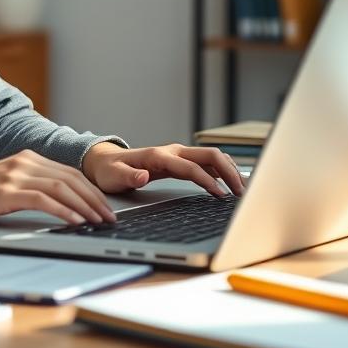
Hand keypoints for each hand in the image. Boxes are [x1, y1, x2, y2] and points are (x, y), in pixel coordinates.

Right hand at [0, 149, 116, 225]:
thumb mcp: (8, 185)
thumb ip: (31, 187)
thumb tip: (62, 204)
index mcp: (28, 158)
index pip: (70, 173)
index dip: (91, 190)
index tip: (105, 207)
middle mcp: (24, 162)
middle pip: (71, 178)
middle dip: (95, 199)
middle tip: (110, 217)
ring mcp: (15, 175)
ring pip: (62, 188)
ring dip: (85, 206)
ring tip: (99, 221)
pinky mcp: (6, 191)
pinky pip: (43, 200)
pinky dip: (64, 211)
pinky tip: (75, 221)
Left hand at [81, 142, 246, 197]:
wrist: (105, 162)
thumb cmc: (110, 171)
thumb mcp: (114, 177)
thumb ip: (128, 177)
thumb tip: (143, 176)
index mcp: (159, 156)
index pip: (191, 167)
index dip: (208, 181)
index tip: (220, 195)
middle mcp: (173, 151)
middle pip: (210, 155)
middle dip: (229, 172)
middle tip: (241, 193)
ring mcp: (179, 154)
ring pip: (212, 157)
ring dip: (230, 170)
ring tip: (241, 190)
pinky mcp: (181, 160)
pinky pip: (207, 162)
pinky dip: (223, 170)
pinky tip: (230, 183)